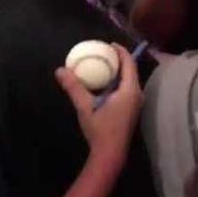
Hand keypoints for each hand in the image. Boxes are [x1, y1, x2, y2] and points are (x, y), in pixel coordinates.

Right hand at [55, 44, 142, 165]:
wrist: (111, 152)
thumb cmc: (101, 129)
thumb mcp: (85, 107)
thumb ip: (74, 88)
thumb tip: (60, 70)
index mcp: (130, 90)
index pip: (129, 64)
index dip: (122, 52)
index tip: (110, 44)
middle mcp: (137, 94)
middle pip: (131, 71)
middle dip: (119, 60)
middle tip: (104, 52)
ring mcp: (136, 102)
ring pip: (129, 80)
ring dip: (119, 71)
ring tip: (104, 64)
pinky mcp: (132, 109)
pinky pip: (127, 88)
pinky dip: (118, 81)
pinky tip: (106, 82)